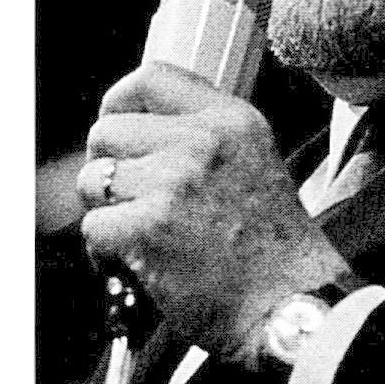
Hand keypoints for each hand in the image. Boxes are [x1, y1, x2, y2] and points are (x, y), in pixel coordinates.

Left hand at [77, 62, 348, 365]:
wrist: (291, 306)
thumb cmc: (275, 251)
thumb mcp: (256, 163)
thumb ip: (204, 138)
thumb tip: (136, 132)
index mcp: (232, 120)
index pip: (151, 77)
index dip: (119, 102)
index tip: (120, 132)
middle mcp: (202, 141)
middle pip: (107, 129)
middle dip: (108, 168)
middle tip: (130, 200)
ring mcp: (173, 181)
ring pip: (93, 179)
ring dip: (106, 212)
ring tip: (140, 236)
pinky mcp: (148, 227)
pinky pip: (93, 228)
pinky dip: (105, 253)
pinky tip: (138, 264)